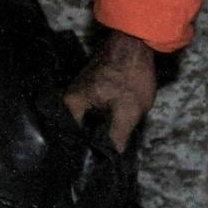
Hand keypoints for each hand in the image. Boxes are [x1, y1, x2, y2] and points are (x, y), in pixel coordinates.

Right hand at [63, 29, 157, 152]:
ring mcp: (80, 92)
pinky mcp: (91, 88)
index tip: (95, 168)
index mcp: (71, 104)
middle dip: (91, 145)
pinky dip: (101, 121)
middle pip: (78, 130)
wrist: (137, 39)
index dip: (85, 154)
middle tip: (104, 161)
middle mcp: (69, 98)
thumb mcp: (128, 110)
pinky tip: (112, 131)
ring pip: (86, 121)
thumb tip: (111, 159)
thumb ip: (117, 137)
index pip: (72, 138)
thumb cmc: (130, 74)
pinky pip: (92, 112)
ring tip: (108, 151)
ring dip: (98, 133)